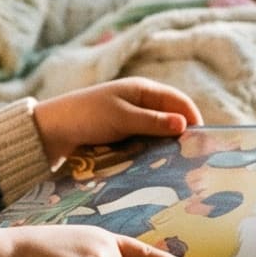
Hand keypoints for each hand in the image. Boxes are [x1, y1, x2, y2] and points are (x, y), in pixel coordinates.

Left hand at [33, 79, 202, 165]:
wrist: (52, 130)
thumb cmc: (87, 116)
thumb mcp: (122, 118)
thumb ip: (152, 122)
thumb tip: (184, 124)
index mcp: (143, 90)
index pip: (179, 101)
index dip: (193, 118)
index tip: (202, 142)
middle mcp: (140, 103)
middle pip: (171, 118)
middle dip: (183, 135)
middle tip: (193, 158)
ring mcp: (131, 119)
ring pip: (159, 133)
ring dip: (167, 146)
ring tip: (178, 165)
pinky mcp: (122, 134)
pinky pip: (145, 142)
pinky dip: (153, 151)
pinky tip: (157, 166)